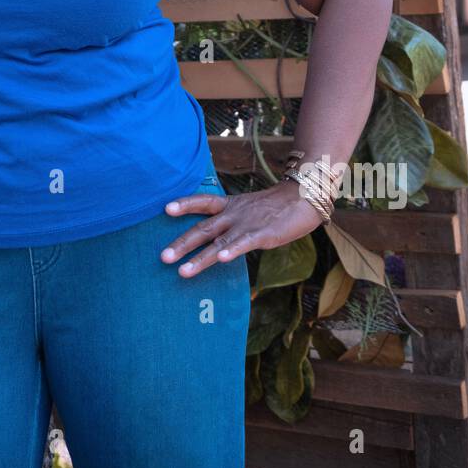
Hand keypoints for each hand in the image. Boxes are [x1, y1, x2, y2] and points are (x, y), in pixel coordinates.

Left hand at [160, 178, 322, 276]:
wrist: (305, 196)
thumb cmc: (276, 206)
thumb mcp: (249, 208)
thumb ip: (233, 221)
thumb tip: (218, 239)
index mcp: (230, 205)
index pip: (202, 202)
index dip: (184, 204)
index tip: (166, 208)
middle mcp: (234, 214)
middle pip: (203, 228)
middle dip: (181, 243)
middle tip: (162, 257)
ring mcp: (247, 224)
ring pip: (218, 242)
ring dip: (200, 258)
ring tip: (182, 271)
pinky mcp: (263, 234)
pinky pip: (245, 243)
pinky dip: (233, 251)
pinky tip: (223, 259)